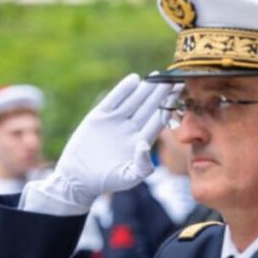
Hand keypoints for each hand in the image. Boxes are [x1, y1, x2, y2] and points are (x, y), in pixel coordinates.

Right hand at [49, 74, 178, 208]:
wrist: (78, 178)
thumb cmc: (106, 181)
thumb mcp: (127, 177)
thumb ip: (142, 165)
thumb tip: (145, 145)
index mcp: (141, 141)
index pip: (158, 120)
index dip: (169, 106)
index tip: (179, 94)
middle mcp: (131, 129)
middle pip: (149, 107)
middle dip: (161, 93)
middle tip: (174, 78)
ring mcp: (115, 121)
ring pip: (133, 100)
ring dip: (145, 88)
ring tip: (157, 75)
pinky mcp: (100, 116)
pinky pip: (113, 100)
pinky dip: (122, 90)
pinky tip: (133, 79)